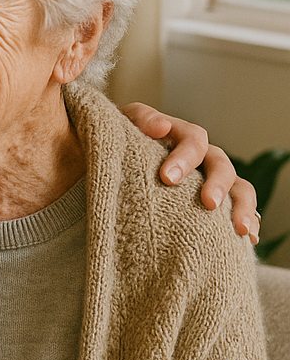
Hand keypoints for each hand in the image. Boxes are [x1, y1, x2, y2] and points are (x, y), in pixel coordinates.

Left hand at [120, 103, 260, 243]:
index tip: (167, 178)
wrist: (111, 166)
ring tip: (241, 229)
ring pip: (238, 186)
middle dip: (217, 183)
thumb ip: (140, 121)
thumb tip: (162, 126)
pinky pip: (237, 209)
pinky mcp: (211, 202)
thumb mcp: (122, 127)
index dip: (184, 156)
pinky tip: (249, 238)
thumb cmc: (114, 145)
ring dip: (243, 206)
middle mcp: (200, 156)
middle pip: (220, 163)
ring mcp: (208, 178)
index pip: (193, 139)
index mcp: (179, 135)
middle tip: (209, 203)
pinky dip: (247, 221)